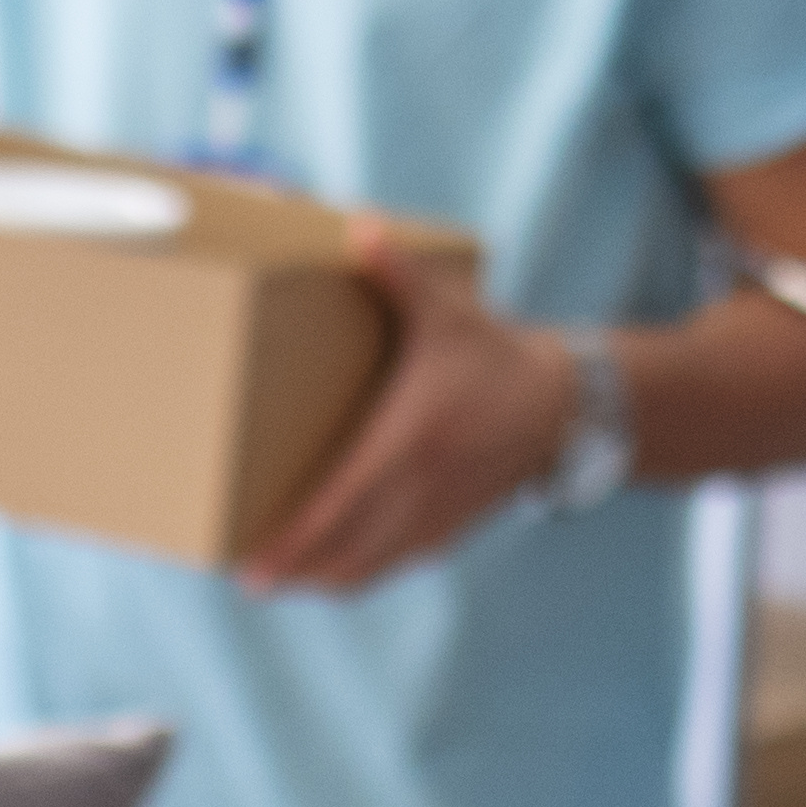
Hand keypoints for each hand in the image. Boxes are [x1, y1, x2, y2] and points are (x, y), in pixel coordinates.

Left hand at [237, 230, 580, 597]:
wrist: (560, 408)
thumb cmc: (493, 357)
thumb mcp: (447, 313)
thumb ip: (396, 272)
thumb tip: (356, 226)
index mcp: (410, 440)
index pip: (339, 505)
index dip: (293, 542)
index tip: (250, 565)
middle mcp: (420, 489)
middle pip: (343, 553)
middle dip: (291, 572)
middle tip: (245, 575)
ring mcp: (434, 518)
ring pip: (365, 569)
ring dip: (318, 579)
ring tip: (274, 577)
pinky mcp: (446, 532)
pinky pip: (389, 566)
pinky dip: (351, 574)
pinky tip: (322, 570)